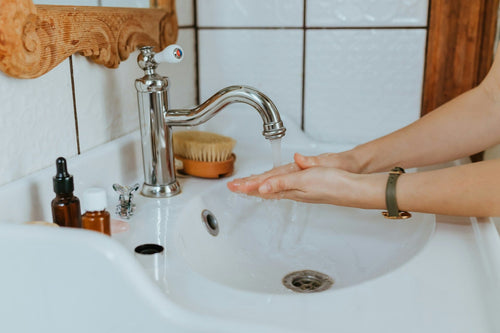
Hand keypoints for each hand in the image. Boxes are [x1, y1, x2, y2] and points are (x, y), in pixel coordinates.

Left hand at [228, 153, 385, 208]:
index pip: (263, 185)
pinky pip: (284, 186)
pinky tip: (272, 187)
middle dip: (248, 186)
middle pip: (265, 187)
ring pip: (273, 186)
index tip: (233, 186)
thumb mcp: (305, 179)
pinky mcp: (307, 186)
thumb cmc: (334, 183)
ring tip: (245, 187)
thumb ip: (284, 182)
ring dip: (258, 185)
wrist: (353, 187)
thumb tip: (264, 186)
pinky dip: (273, 185)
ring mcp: (300, 188)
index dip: (247, 185)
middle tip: (233, 187)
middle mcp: (292, 188)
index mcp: (290, 186)